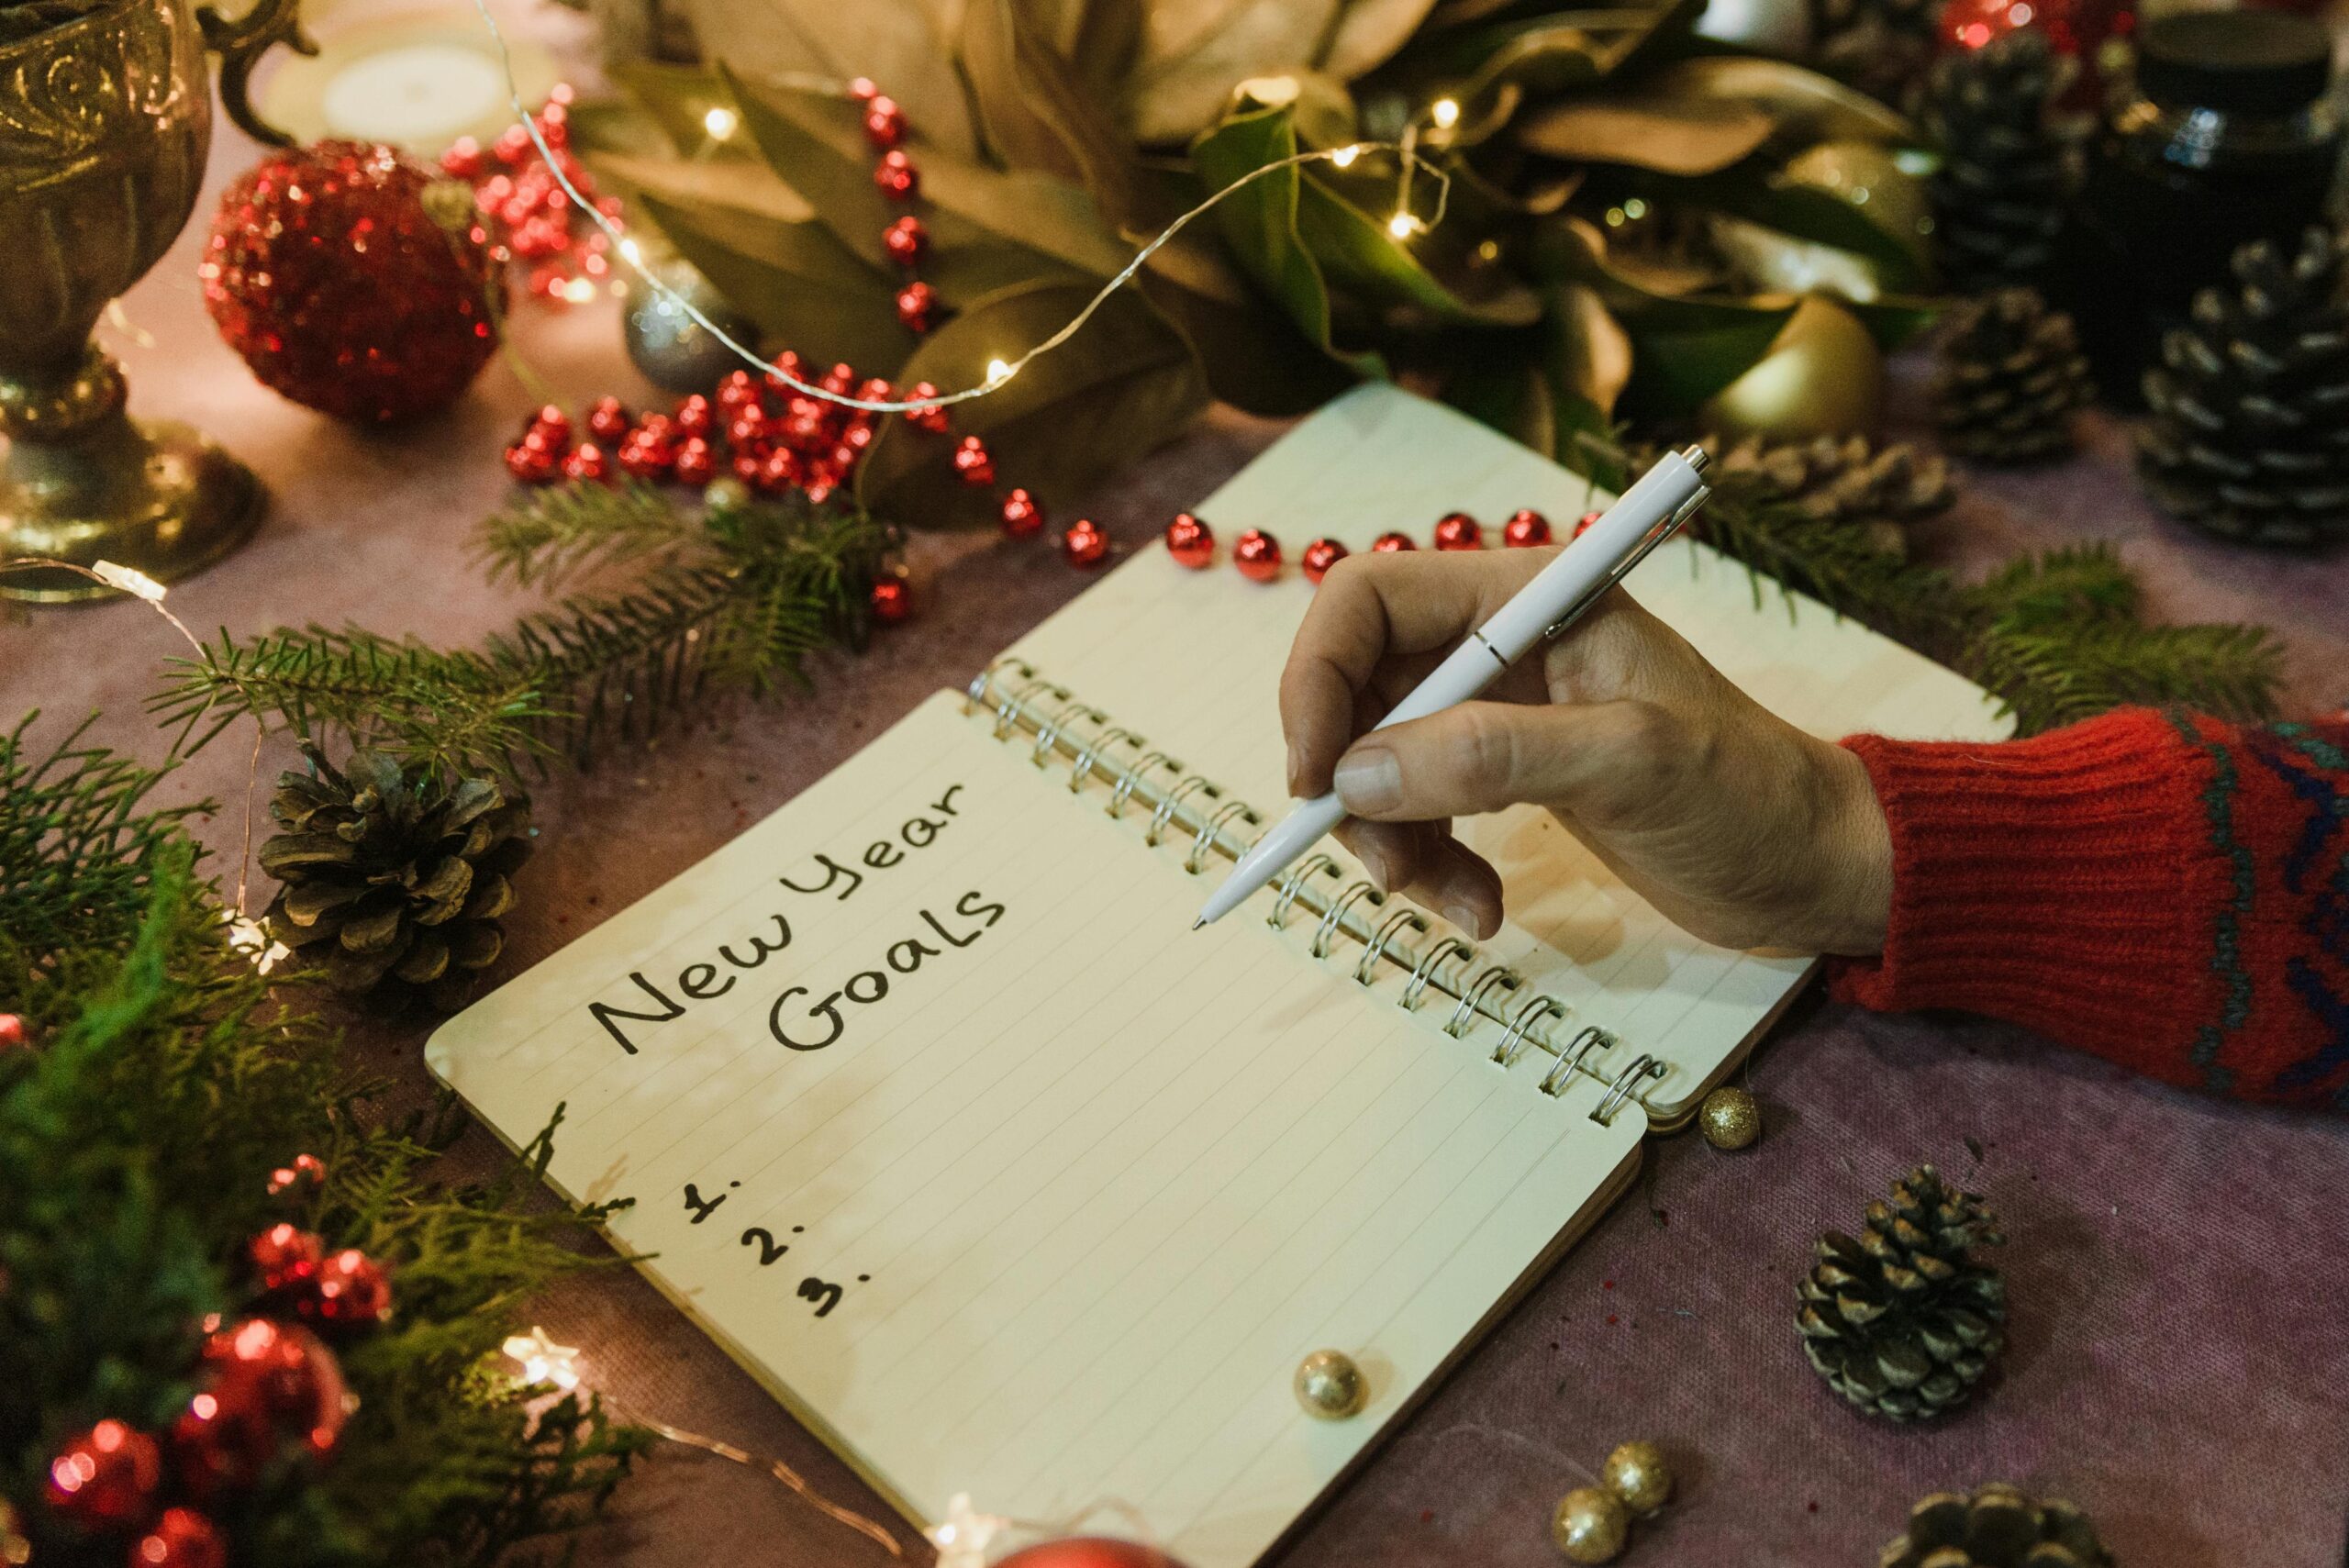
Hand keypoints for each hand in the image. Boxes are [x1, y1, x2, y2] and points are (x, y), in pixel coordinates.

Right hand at [1278, 547, 1892, 953]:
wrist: (1813, 866)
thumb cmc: (1749, 795)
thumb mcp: (1632, 765)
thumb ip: (1495, 757)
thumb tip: (1359, 773)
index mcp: (1528, 598)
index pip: (1367, 599)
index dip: (1318, 679)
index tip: (1314, 777)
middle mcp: (1500, 641)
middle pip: (1358, 689)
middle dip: (1354, 783)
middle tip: (1387, 868)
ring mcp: (1500, 711)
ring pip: (1379, 763)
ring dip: (1393, 842)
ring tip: (1454, 904)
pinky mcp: (1506, 774)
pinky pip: (1420, 811)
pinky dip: (1430, 866)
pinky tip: (1481, 909)